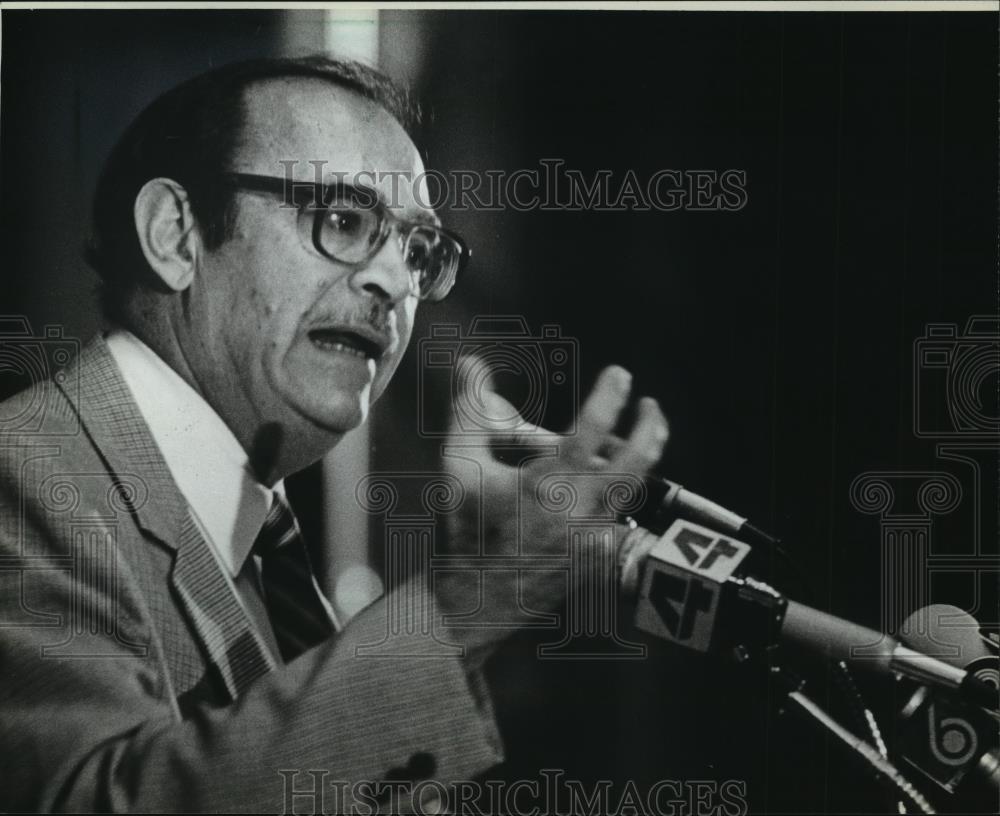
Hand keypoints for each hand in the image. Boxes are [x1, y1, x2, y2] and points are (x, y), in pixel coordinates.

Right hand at [435, 356, 668, 664]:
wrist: (474, 596)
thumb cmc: (465, 527)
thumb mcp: (459, 464)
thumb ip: (470, 409)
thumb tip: (469, 360)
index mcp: (549, 482)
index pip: (594, 426)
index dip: (612, 394)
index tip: (621, 374)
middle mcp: (581, 508)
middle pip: (638, 460)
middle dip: (651, 426)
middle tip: (649, 404)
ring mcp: (594, 535)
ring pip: (634, 489)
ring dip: (639, 459)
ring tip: (629, 442)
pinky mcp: (598, 555)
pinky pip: (624, 517)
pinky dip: (620, 496)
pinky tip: (607, 486)